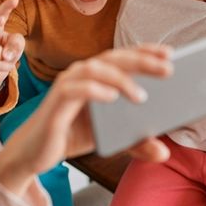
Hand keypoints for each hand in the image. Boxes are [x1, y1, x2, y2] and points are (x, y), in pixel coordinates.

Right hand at [0, 0, 24, 93]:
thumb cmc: (6, 53)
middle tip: (2, 19)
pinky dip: (2, 67)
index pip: (0, 14)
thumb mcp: (17, 45)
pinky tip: (6, 66)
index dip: (6, 7)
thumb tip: (4, 55)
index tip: (15, 0)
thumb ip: (16, 43)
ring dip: (4, 57)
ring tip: (5, 59)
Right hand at [0, 45, 172, 194]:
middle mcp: (82, 74)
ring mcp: (68, 85)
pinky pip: (76, 89)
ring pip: (96, 69)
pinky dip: (95, 90)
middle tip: (168, 68)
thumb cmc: (71, 135)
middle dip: (142, 61)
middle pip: (114, 59)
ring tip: (141, 96)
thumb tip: (164, 152)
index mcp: (97, 76)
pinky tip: (111, 97)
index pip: (124, 57)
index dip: (145, 51)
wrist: (35, 153)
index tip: (170, 53)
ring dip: (121, 79)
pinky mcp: (56, 102)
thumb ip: (136, 143)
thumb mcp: (110, 138)